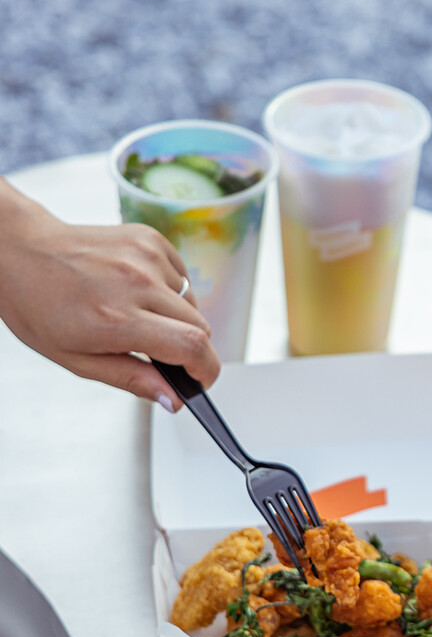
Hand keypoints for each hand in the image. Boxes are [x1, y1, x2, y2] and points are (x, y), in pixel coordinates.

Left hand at [0, 178, 220, 407]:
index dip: (206, 371)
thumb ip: (131, 379)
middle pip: (201, 327)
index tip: (201, 380)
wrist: (21, 251)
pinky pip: (182, 276)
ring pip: (192, 303)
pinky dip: (169, 291)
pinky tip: (138, 291)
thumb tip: (173, 398)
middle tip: (162, 354)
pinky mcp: (149, 238)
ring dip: (177, 318)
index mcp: (116, 319)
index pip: (192, 347)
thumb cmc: (39, 305)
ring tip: (139, 315)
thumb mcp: (77, 360)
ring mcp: (145, 256)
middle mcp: (136, 282)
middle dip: (191, 349)